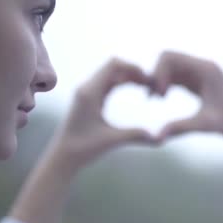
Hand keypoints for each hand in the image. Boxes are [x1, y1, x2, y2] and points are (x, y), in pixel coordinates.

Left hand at [47, 58, 154, 172]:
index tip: (148, 79)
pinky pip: (107, 82)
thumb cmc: (83, 149)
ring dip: (128, 76)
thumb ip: (136, 136)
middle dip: (133, 71)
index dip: (133, 67)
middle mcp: (87, 88)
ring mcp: (86, 92)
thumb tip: (160, 139)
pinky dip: (121, 82)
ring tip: (146, 85)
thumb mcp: (112, 141)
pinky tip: (134, 88)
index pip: (113, 65)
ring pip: (110, 73)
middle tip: (150, 82)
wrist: (62, 157)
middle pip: (113, 66)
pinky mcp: (88, 98)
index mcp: (90, 93)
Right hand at [150, 51, 222, 148]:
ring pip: (171, 67)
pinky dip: (167, 83)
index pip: (169, 57)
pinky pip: (178, 75)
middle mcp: (202, 66)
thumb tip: (156, 137)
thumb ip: (181, 128)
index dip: (157, 74)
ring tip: (155, 100)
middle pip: (168, 58)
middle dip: (156, 75)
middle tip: (153, 98)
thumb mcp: (207, 125)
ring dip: (160, 79)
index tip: (158, 97)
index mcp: (205, 69)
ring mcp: (201, 73)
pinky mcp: (201, 81)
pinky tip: (162, 98)